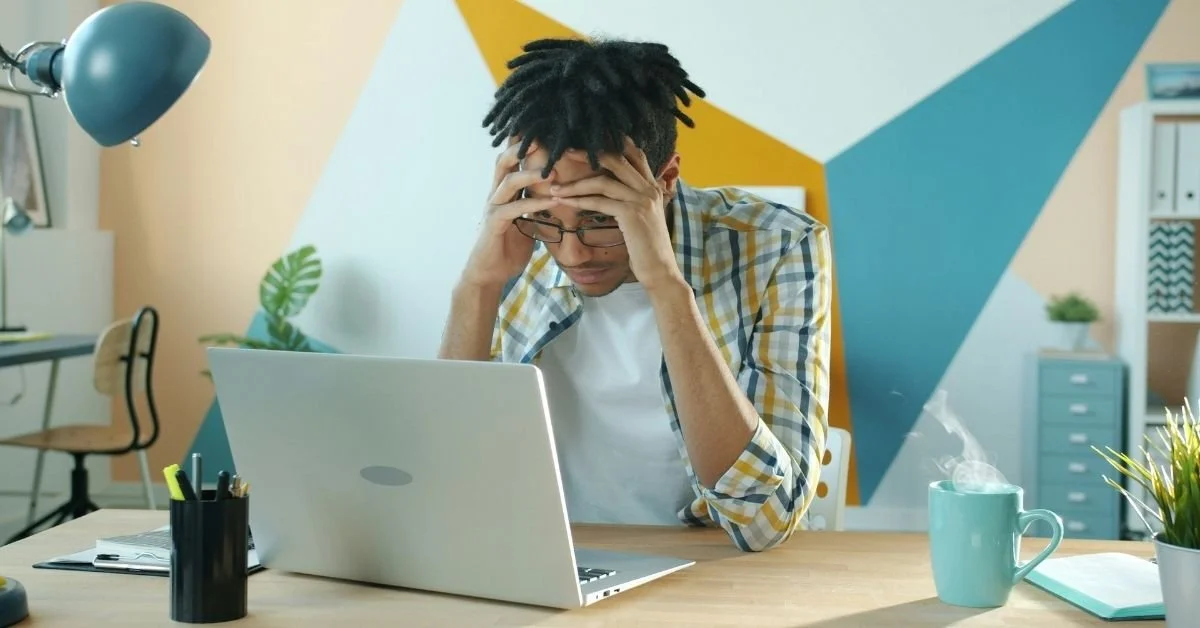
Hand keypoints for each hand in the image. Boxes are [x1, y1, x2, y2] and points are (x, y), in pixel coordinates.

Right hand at [459, 139, 559, 289]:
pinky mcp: (494, 224)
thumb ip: (534, 205)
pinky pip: (515, 209)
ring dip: (531, 173)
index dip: (523, 144)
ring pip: (508, 181)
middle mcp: (495, 194)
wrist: (488, 274)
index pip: (511, 160)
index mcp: (503, 192)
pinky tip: (553, 202)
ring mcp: (493, 208)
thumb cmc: (508, 247)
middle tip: (546, 136)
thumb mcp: (525, 221)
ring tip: (553, 170)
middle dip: (523, 146)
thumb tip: (556, 195)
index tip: (544, 129)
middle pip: (504, 160)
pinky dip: (535, 204)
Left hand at [551, 138, 683, 289]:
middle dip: (588, 154)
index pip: (635, 154)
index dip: (614, 143)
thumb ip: (632, 202)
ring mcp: (641, 200)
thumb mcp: (643, 219)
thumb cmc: (648, 248)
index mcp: (653, 186)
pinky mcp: (631, 214)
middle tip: (564, 152)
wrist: (660, 270)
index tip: (589, 140)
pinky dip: (579, 200)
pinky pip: (599, 201)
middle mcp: (649, 188)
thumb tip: (612, 195)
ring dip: (575, 184)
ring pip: (603, 182)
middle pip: (616, 159)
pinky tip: (564, 202)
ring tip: (555, 187)